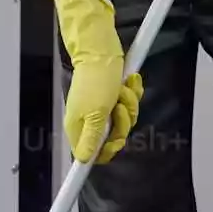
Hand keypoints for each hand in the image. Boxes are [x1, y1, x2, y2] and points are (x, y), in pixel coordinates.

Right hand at [53, 0, 142, 164]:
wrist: (102, 50)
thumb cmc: (96, 80)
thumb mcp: (95, 114)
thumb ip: (91, 139)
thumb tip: (84, 161)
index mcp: (79, 127)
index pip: (92, 154)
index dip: (107, 151)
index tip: (116, 141)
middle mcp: (91, 120)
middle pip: (114, 137)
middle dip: (123, 121)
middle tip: (119, 107)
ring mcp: (104, 107)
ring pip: (126, 119)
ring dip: (129, 103)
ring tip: (121, 89)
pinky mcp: (116, 95)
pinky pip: (131, 103)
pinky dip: (132, 92)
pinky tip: (128, 82)